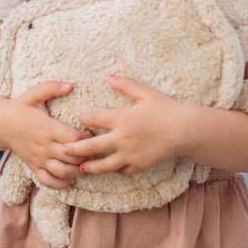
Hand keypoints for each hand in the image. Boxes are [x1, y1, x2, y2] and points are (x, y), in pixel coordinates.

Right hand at [1, 80, 91, 188]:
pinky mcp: (34, 167)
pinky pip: (49, 181)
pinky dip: (62, 183)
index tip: (90, 132)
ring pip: (63, 172)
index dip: (86, 138)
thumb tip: (69, 84)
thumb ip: (50, 87)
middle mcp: (43, 146)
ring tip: (86, 162)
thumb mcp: (32, 94)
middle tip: (94, 148)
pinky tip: (71, 177)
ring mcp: (38, 159)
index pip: (73, 139)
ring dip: (78, 170)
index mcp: (46, 128)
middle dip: (87, 155)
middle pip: (72, 157)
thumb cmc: (19, 108)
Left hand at [63, 75, 186, 174]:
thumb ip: (126, 85)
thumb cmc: (166, 109)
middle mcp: (123, 139)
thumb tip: (108, 76)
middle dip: (75, 148)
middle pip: (91, 146)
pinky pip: (121, 170)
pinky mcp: (139, 166)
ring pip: (104, 165)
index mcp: (123, 118)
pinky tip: (107, 168)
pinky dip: (113, 170)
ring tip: (80, 166)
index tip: (79, 118)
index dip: (84, 118)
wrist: (185, 131)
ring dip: (90, 166)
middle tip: (62, 149)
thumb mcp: (146, 93)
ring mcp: (130, 155)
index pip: (94, 118)